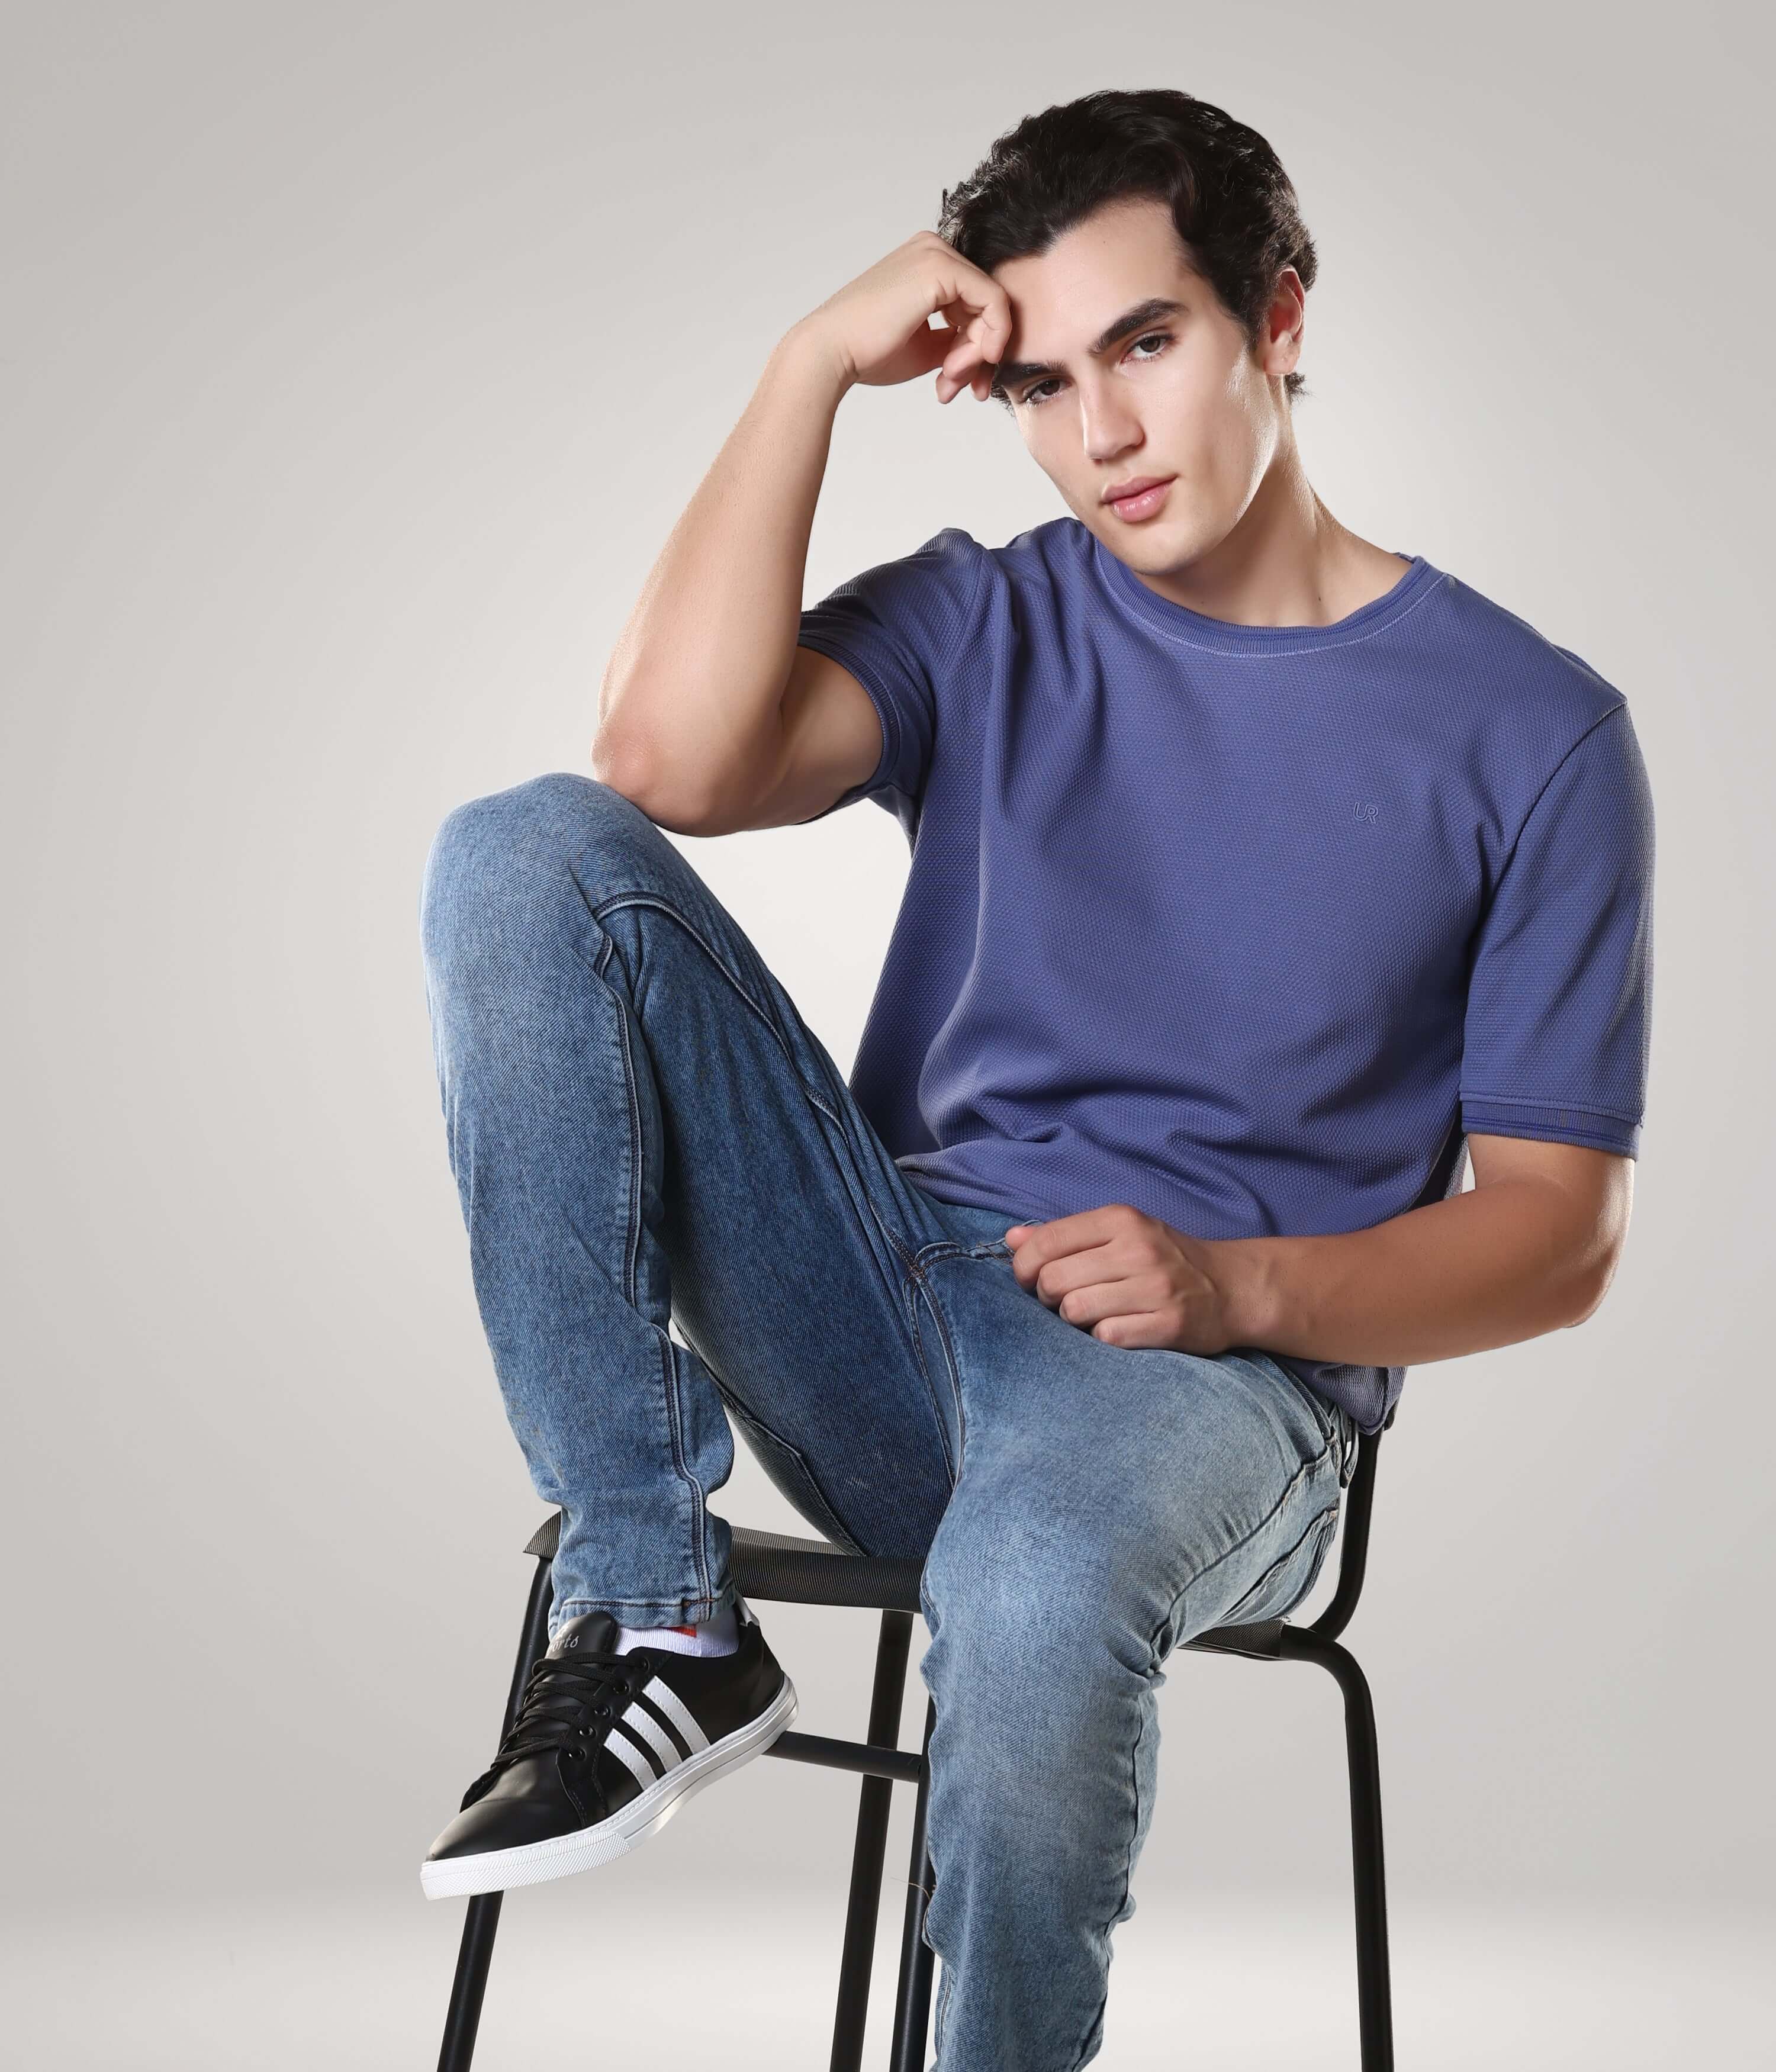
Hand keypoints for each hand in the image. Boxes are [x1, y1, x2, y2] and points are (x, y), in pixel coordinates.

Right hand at [795, 230, 1012, 403]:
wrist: (832, 354)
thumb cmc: (867, 352)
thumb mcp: (926, 346)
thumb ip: (958, 339)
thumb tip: (989, 347)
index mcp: (925, 262)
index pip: (973, 301)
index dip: (976, 346)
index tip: (958, 381)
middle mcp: (933, 249)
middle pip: (985, 302)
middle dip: (979, 352)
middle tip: (955, 386)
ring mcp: (937, 253)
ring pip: (992, 305)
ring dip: (978, 353)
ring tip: (948, 379)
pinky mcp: (942, 268)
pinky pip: (994, 302)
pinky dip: (988, 339)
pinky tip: (961, 366)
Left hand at [1003, 1204, 1249, 1352]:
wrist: (1230, 1287)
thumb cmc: (1163, 1259)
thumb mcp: (1119, 1233)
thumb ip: (1064, 1235)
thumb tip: (1010, 1238)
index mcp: (1122, 1220)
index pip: (1047, 1241)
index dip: (1024, 1266)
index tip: (1029, 1278)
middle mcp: (1138, 1249)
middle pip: (1054, 1280)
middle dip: (1048, 1296)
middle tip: (1066, 1299)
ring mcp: (1156, 1288)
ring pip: (1075, 1311)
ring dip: (1075, 1320)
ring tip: (1093, 1314)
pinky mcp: (1169, 1325)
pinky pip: (1106, 1337)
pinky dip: (1103, 1339)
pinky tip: (1117, 1329)